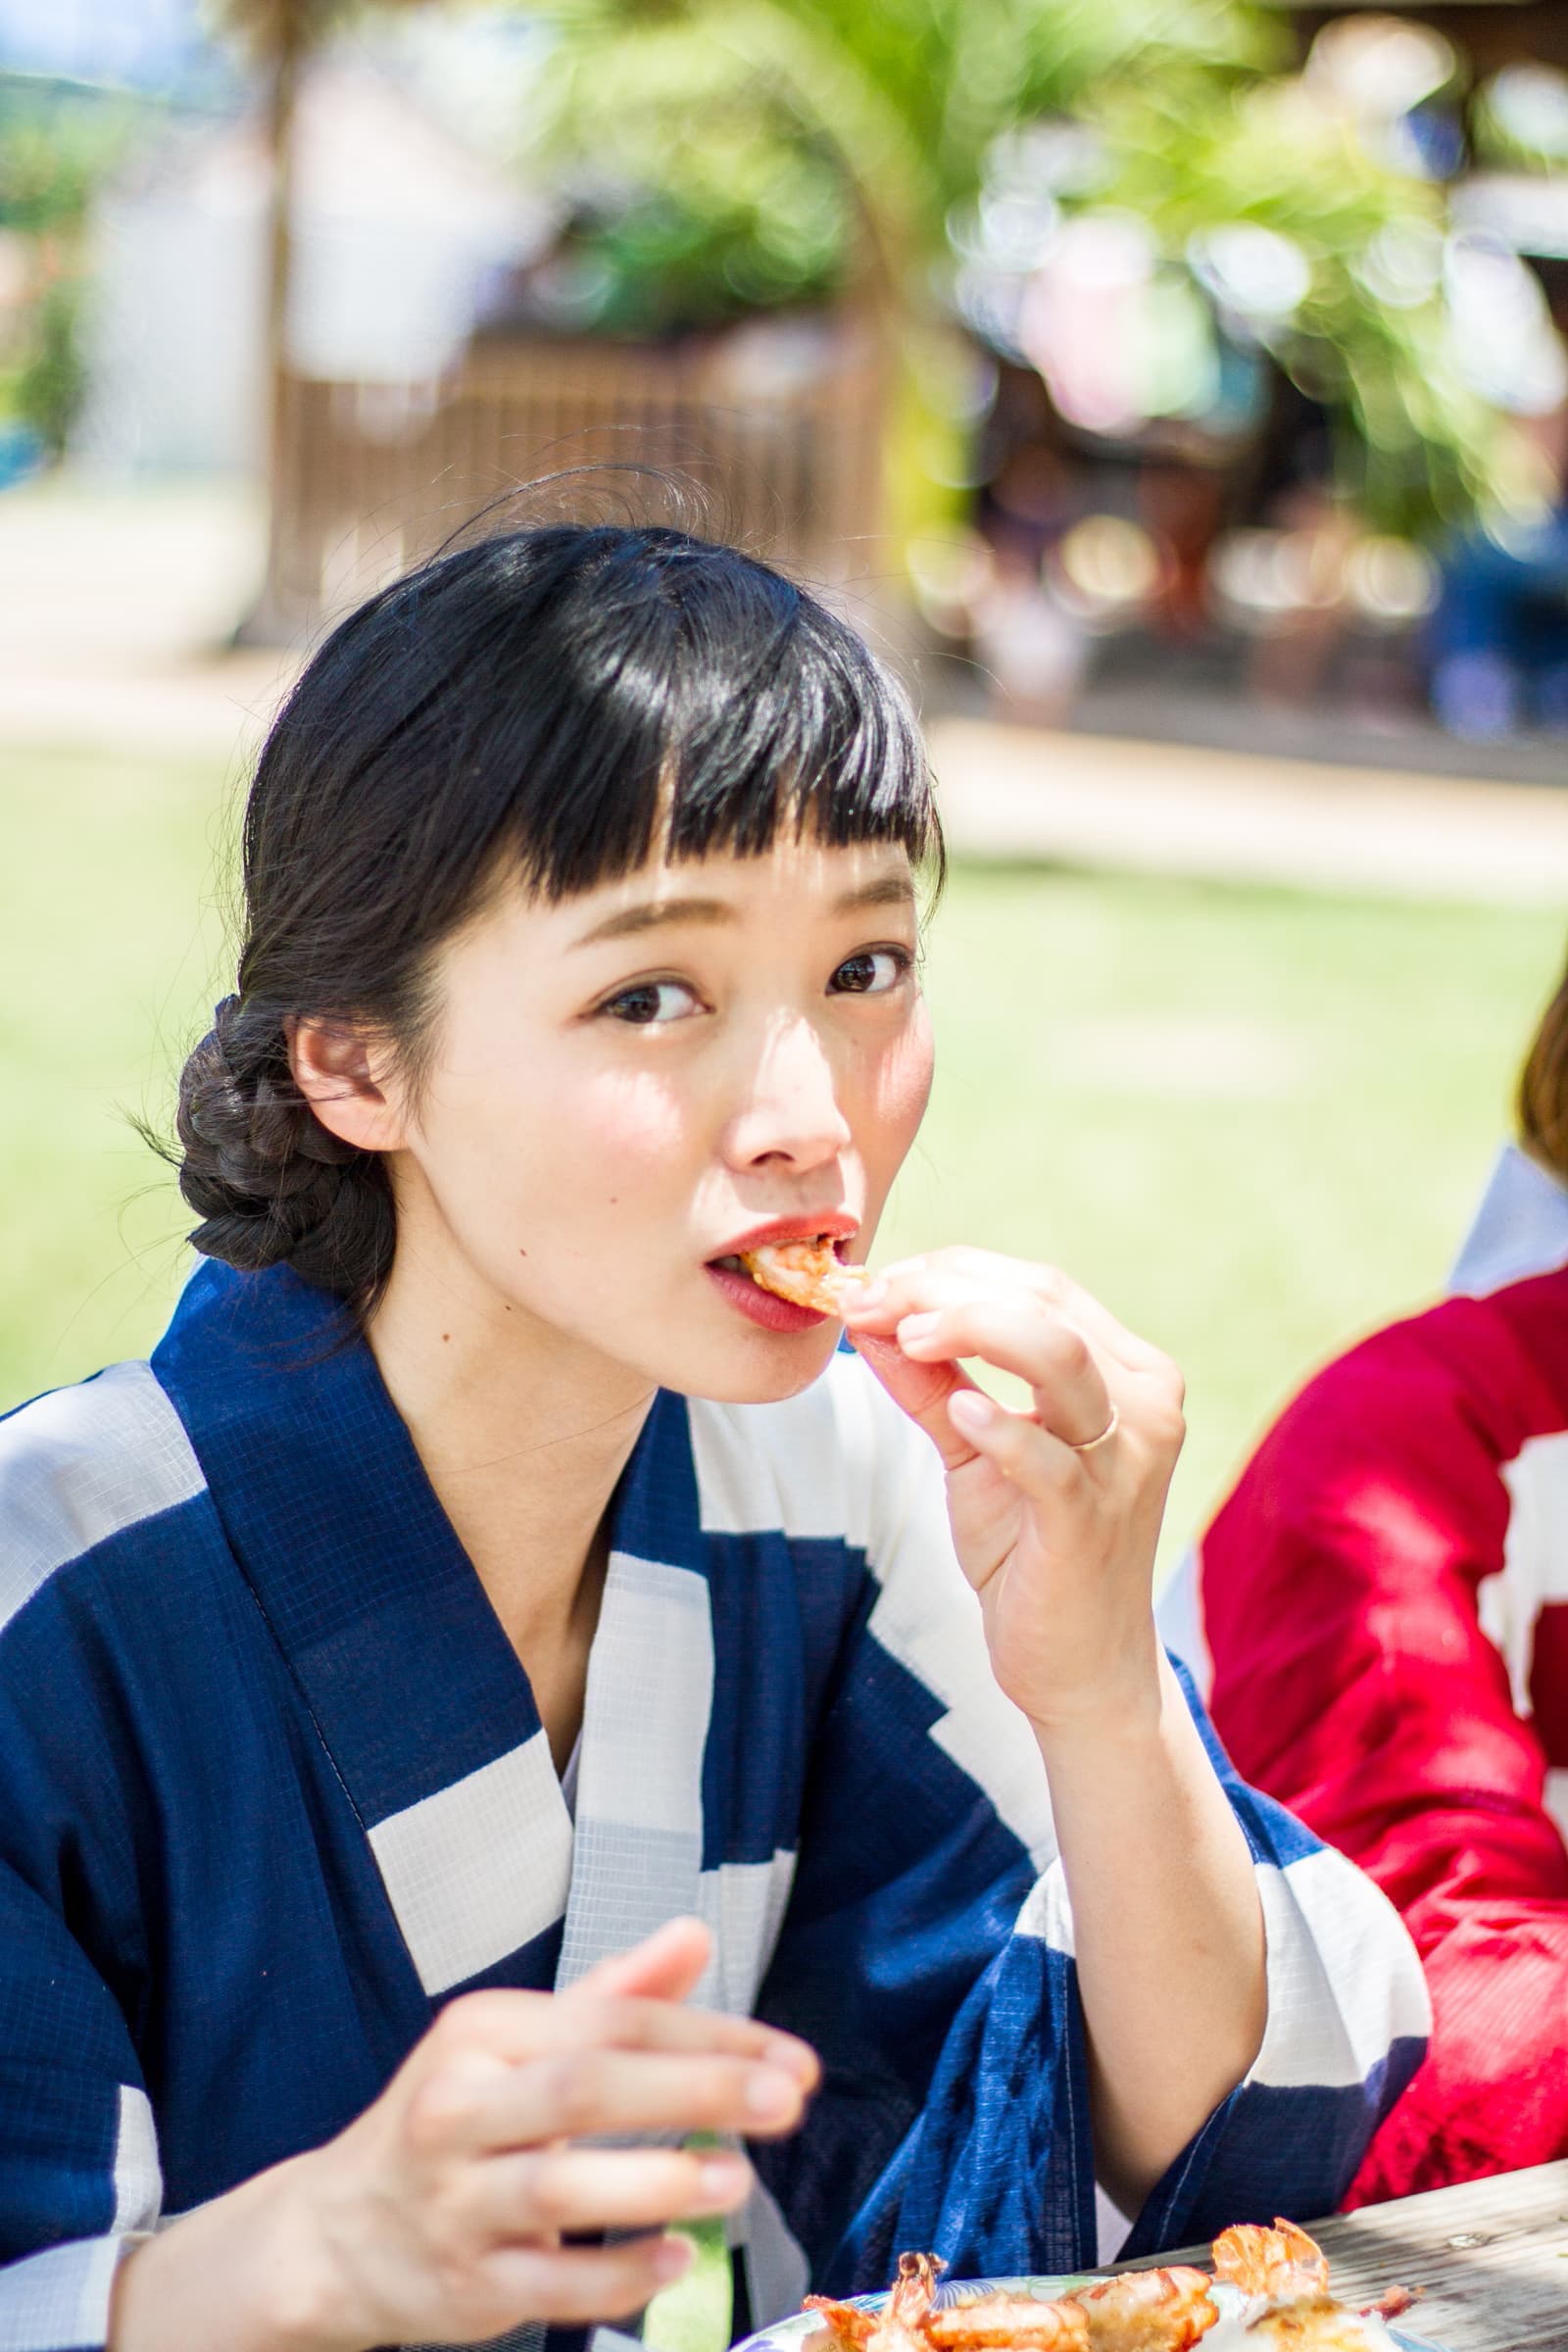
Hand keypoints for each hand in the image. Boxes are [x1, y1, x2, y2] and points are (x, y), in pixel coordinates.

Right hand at [112, 1918, 817, 2351]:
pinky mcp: (464, 2285)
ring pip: (559, 2189)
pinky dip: (618, 2275)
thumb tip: (695, 1936)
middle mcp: (460, 2109)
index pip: (611, 2020)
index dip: (709, 2036)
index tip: (789, 2060)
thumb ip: (614, 1994)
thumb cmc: (458, 2119)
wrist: (336, 2234)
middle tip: (784, 2100)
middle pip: (585, 2087)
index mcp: (482, 2033)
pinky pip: (549, 2285)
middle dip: (694, 2089)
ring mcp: (457, 2202)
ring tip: (737, 2179)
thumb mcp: (518, 2042)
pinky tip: (676, 2257)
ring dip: (658, 2181)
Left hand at [842, 1249, 1183, 1732]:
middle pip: (1043, 1303)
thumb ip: (928, 1381)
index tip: (876, 1284)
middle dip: (943, 1289)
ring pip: (1058, 1354)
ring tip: (904, 1335)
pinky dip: (998, 1425)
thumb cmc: (1033, 1554)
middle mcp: (1143, 1403)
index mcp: (1127, 1373)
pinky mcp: (1091, 1521)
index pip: (1041, 1286)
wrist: (1080, 1669)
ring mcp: (1124, 1462)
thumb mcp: (973, 1452)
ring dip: (969, 1328)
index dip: (952, 1271)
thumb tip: (867, 1315)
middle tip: (868, 1301)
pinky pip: (1047, 1459)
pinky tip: (957, 1411)